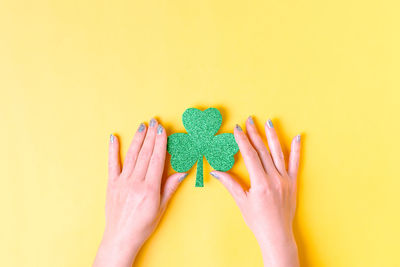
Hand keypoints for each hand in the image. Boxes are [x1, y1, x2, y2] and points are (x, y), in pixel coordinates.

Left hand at [93, 119, 187, 266]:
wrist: (121, 237)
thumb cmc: (143, 225)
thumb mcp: (161, 208)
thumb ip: (170, 187)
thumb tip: (182, 171)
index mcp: (149, 188)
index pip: (156, 159)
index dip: (160, 142)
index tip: (162, 129)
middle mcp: (135, 182)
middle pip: (145, 153)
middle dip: (150, 135)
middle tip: (154, 121)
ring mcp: (121, 182)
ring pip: (131, 155)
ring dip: (137, 139)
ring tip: (142, 126)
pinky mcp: (111, 184)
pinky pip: (112, 164)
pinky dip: (112, 150)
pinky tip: (113, 138)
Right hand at [211, 117, 300, 266]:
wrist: (277, 234)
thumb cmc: (258, 220)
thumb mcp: (242, 201)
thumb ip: (230, 183)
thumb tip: (216, 171)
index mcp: (260, 183)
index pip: (250, 155)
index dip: (243, 140)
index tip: (237, 128)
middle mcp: (275, 179)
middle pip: (263, 151)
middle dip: (255, 134)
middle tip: (250, 120)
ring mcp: (285, 180)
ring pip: (278, 153)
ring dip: (273, 136)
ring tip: (268, 122)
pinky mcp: (293, 183)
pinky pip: (295, 163)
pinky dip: (296, 150)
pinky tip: (297, 137)